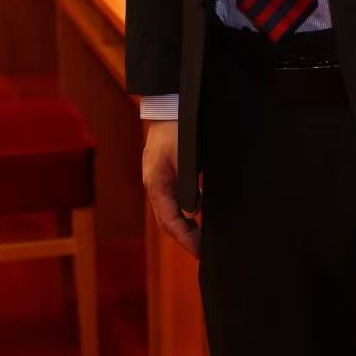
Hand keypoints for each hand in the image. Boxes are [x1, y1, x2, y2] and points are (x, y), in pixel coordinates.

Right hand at [141, 120, 200, 256]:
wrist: (169, 104)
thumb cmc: (178, 128)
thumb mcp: (185, 158)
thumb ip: (187, 187)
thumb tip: (191, 213)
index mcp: (156, 184)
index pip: (169, 222)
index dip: (185, 240)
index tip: (199, 252)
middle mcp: (154, 184)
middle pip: (168, 220)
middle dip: (184, 237)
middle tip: (201, 250)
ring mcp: (158, 177)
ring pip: (170, 210)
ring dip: (184, 225)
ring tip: (201, 237)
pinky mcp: (165, 170)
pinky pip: (173, 197)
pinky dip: (185, 209)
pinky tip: (198, 212)